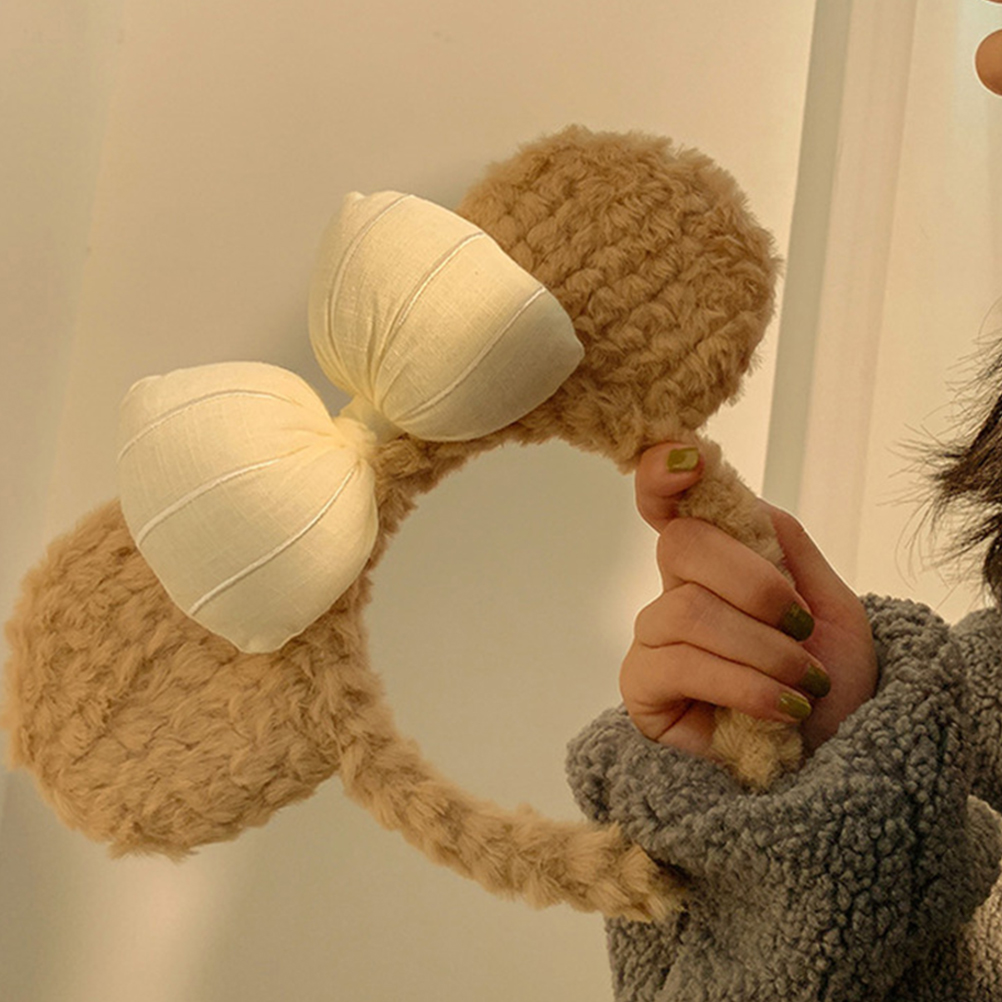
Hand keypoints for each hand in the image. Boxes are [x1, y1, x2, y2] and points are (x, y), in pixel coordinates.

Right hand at [620, 443, 877, 759]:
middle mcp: (676, 593)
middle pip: (681, 545)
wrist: (832, 763)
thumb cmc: (828, 685)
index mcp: (716, 565)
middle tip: (799, 627)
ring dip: (761, 648)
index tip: (688, 459)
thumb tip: (741, 499)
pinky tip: (779, 708)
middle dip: (752, 582)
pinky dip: (742, 683)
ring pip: (685, 607)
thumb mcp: (831, 605)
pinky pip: (680, 662)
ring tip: (802, 683)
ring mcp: (655, 640)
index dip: (663, 475)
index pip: (669, 507)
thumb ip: (787, 545)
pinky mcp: (643, 689)